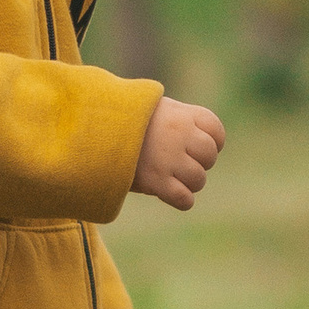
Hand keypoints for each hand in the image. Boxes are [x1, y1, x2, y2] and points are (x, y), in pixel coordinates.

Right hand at [134, 97, 225, 211]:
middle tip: (180, 162)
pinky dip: (181, 199)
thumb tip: (200, 139)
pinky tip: (168, 192)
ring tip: (171, 177)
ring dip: (189, 183)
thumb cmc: (124, 120)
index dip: (212, 142)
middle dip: (200, 163)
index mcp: (181, 114)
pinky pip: (185, 199)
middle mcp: (179, 134)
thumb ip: (179, 120)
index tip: (195, 145)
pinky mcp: (156, 181)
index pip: (216, 131)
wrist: (92, 128)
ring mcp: (168, 158)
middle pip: (210, 156)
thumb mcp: (154, 108)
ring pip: (198, 179)